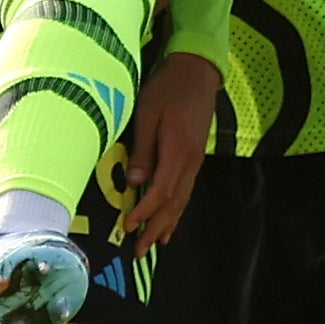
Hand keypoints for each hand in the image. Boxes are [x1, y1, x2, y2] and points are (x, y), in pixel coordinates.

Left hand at [113, 52, 220, 251]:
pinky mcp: (195, 156)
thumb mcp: (148, 113)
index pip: (160, 191)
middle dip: (156, 229)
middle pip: (173, 203)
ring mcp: (195, 160)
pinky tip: (171, 219)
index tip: (127, 227)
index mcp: (177, 151)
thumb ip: (143, 149)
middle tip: (139, 251)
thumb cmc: (167, 88)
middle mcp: (190, 161)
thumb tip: (135, 184)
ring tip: (155, 244)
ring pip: (182, 200)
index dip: (144, 213)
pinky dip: (177, 209)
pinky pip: (186, 190)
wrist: (197, 71)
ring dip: (167, 224)